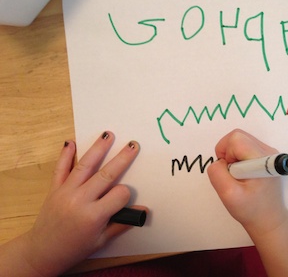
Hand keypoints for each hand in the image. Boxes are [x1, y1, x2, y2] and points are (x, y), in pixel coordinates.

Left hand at [21, 131, 145, 275]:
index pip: (119, 195)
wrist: (42, 253)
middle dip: (122, 158)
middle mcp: (80, 201)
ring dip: (98, 148)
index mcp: (93, 216)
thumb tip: (143, 212)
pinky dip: (65, 155)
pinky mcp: (54, 189)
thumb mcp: (101, 240)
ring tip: (108, 135)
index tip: (124, 197)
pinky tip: (71, 143)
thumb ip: (122, 223)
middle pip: (106, 174)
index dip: (125, 195)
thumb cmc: (74, 248)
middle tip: (132, 145)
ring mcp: (66, 192)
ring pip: (85, 165)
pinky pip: (60, 169)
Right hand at [208, 130, 287, 276]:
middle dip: (228, 152)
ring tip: (237, 174)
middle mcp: (268, 151)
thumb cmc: (250, 209)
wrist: (269, 220)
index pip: (236, 139)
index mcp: (262, 159)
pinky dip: (238, 157)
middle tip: (231, 172)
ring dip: (233, 155)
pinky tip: (243, 173)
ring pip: (241, 140)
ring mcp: (269, 153)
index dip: (226, 152)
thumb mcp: (228, 195)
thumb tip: (220, 161)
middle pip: (238, 136)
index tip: (229, 171)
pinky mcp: (266, 157)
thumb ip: (218, 174)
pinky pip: (246, 147)